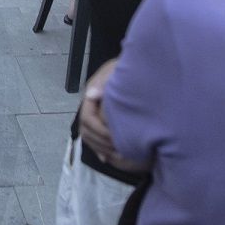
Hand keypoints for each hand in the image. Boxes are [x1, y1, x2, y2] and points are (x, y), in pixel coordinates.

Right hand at [77, 59, 145, 173]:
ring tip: (118, 156)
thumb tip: (90, 94)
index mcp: (92, 94)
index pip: (87, 118)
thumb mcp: (116, 70)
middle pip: (86, 130)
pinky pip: (95, 138)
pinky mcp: (102, 120)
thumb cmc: (128, 68)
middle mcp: (91, 105)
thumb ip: (104, 80)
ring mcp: (95, 113)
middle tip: (118, 152)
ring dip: (101, 148)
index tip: (115, 138)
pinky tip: (111, 157)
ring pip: (89, 136)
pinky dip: (102, 149)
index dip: (100, 130)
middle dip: (101, 143)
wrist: (138, 67)